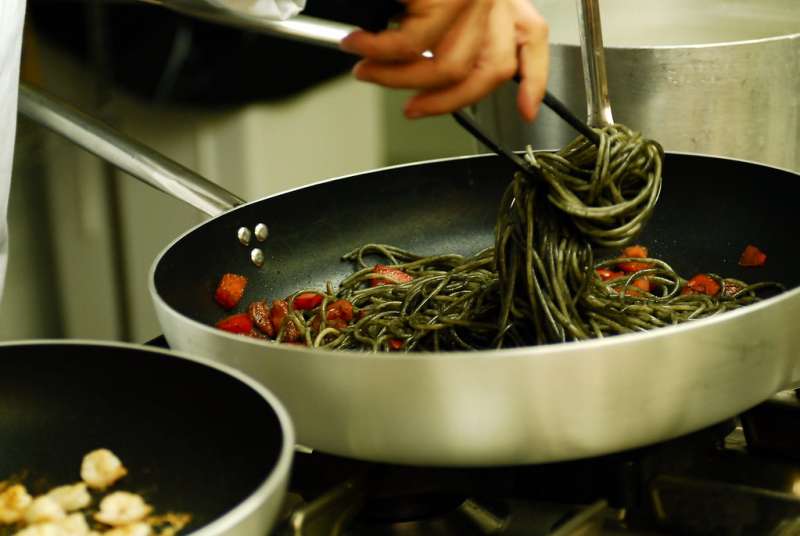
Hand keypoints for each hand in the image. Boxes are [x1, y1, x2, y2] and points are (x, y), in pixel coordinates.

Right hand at [340, 0, 548, 121]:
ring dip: (397, 79)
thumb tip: (426, 60)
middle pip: (489, 72)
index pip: (530, 36)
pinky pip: (410, 44)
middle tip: (413, 109)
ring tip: (367, 70)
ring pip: (447, 67)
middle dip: (444, 103)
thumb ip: (450, 20)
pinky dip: (378, 52)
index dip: (534, 78)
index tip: (526, 108)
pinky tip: (359, 45)